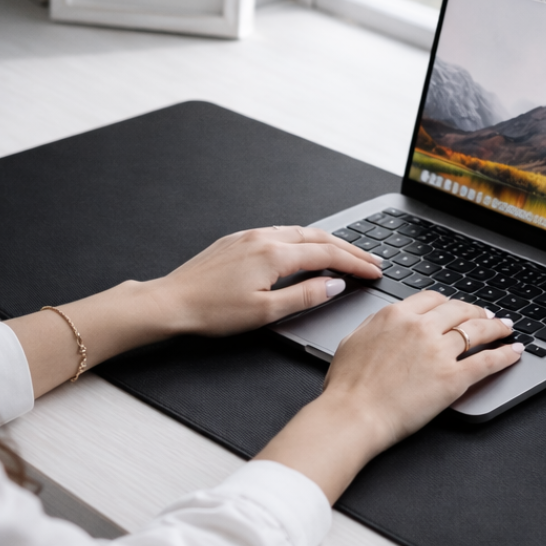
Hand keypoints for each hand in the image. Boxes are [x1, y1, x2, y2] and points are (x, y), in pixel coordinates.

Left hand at [6, 225, 380, 396]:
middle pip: (319, 238)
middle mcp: (265, 238)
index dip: (356, 263)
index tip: (375, 271)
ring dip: (328, 242)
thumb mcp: (265, 312)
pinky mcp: (238, 239)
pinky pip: (282, 232)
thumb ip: (304, 296)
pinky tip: (306, 247)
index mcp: (275, 255)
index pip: (328, 255)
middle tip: (372, 260)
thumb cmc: (211, 312)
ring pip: (300, 232)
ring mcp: (250, 235)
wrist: (169, 302)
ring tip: (347, 253)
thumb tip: (333, 284)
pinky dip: (304, 239)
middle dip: (349, 249)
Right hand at [256, 293, 522, 501]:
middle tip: (485, 316)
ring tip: (505, 328)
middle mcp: (420, 328)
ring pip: (477, 331)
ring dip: (496, 327)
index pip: (431, 299)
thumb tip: (384, 322)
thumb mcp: (353, 341)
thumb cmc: (346, 387)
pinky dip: (504, 355)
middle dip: (476, 311)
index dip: (448, 302)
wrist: (352, 415)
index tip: (455, 307)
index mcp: (395, 316)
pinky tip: (513, 352)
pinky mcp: (453, 378)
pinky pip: (486, 361)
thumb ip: (375, 326)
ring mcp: (439, 352)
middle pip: (458, 310)